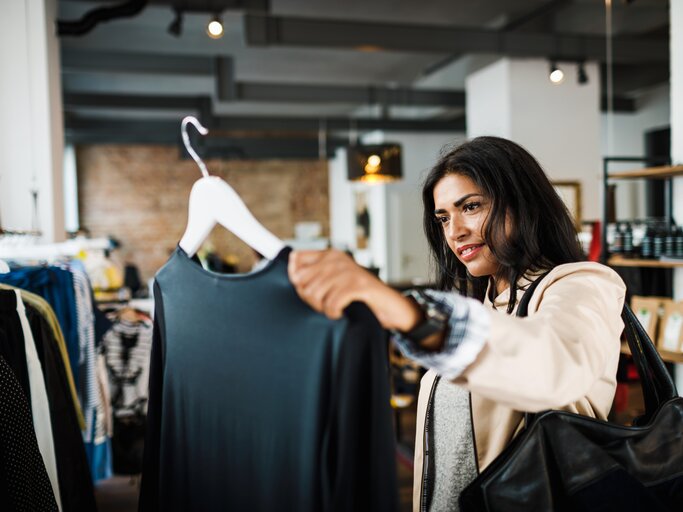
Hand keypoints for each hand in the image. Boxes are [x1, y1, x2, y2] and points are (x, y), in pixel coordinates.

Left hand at [288, 249, 422, 330]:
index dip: (296, 278)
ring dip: (322, 308)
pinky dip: (334, 313)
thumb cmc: (359, 297)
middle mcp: (337, 259)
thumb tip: (292, 275)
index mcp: (330, 255)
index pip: (296, 259)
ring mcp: (348, 271)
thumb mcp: (335, 282)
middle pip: (302, 282)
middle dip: (310, 299)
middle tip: (324, 304)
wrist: (390, 306)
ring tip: (333, 308)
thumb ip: (314, 276)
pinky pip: (332, 303)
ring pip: (315, 294)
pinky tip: (340, 313)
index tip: (308, 290)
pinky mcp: (358, 285)